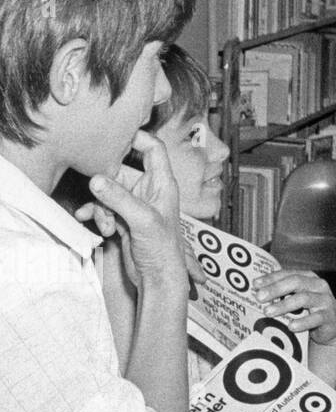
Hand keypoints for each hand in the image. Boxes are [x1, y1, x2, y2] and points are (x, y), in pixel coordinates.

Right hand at [79, 131, 185, 290]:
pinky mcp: (123, 218)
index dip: (137, 138)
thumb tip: (95, 180)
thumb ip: (119, 199)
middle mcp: (149, 190)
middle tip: (97, 191)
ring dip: (100, 205)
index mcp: (163, 183)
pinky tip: (97, 227)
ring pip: (108, 191)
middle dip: (106, 182)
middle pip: (121, 170)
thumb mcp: (142, 220)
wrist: (159, 277)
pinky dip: (97, 215)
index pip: (153, 149)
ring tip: (107, 223)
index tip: (115, 133)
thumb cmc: (163, 249)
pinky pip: (103, 207)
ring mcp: (135, 204)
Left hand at [253, 270, 335, 348]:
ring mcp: (325, 300)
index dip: (271, 278)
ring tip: (268, 312)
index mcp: (308, 277)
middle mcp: (318, 285)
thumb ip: (281, 294)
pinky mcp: (329, 316)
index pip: (287, 273)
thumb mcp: (295, 298)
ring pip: (304, 298)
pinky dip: (303, 322)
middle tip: (259, 297)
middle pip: (296, 282)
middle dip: (276, 289)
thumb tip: (255, 293)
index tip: (255, 284)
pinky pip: (316, 318)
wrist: (330, 327)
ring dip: (284, 305)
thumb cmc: (308, 310)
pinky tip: (291, 326)